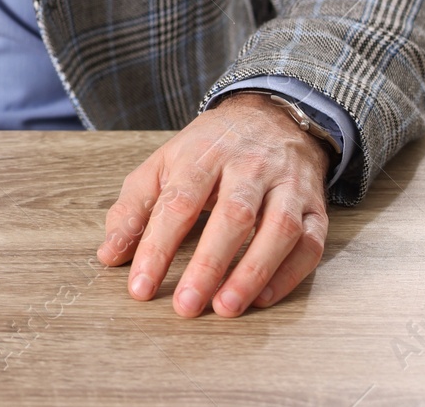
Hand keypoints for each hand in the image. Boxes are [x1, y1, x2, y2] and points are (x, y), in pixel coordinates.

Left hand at [97, 92, 331, 317]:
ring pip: (278, 229)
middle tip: (186, 306)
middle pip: (232, 215)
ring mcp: (286, 185)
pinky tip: (262, 298)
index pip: (177, 203)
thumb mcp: (162, 165)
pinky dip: (289, 273)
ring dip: (253, 272)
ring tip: (225, 308)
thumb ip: (133, 208)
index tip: (140, 287)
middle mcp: (248, 167)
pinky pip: (310, 242)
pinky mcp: (315, 205)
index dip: (157, 247)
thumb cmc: (208, 150)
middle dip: (208, 264)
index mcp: (201, 155)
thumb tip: (109, 254)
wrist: (271, 116)